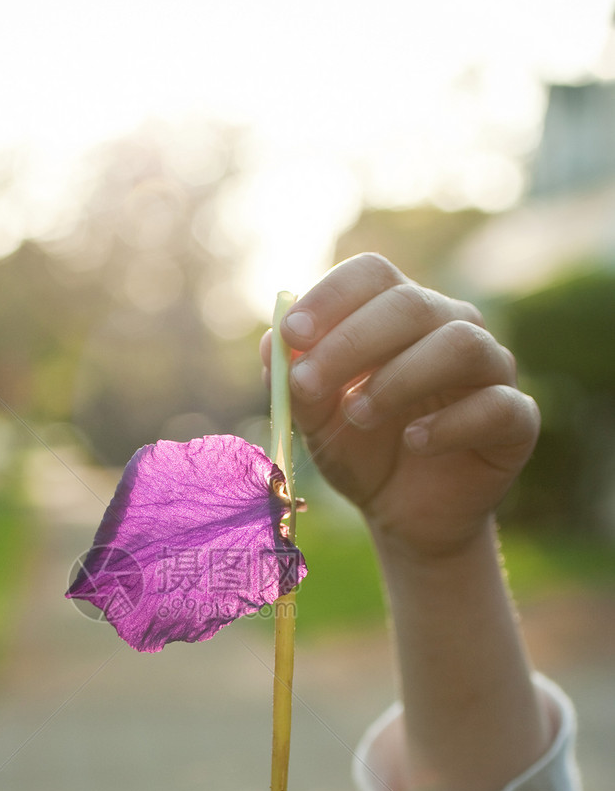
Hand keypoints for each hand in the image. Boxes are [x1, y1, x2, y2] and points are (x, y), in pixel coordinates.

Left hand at [261, 254, 539, 558]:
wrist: (403, 514)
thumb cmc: (360, 451)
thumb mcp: (315, 422)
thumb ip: (294, 383)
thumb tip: (273, 343)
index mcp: (399, 314)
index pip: (372, 275)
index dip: (331, 297)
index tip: (292, 334)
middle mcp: (451, 326)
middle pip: (410, 304)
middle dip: (351, 342)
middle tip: (308, 384)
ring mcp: (491, 369)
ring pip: (460, 343)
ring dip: (399, 377)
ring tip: (358, 414)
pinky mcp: (517, 418)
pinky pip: (497, 404)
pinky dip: (449, 424)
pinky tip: (414, 442)